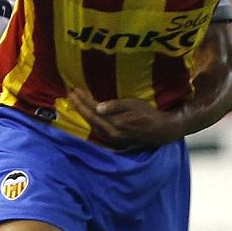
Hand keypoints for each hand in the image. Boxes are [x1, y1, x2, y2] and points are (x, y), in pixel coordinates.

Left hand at [68, 89, 184, 147]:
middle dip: (79, 106)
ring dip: (83, 114)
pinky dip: (91, 122)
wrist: (160, 131)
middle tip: (70, 95)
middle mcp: (110, 133)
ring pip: (92, 126)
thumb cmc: (148, 114)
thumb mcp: (134, 105)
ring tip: (76, 103)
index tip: (74, 90)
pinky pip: (98, 130)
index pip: (93, 110)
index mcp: (114, 123)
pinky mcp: (115, 141)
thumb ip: (116, 106)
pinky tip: (88, 116)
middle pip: (90, 119)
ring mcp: (112, 139)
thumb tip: (98, 107)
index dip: (83, 100)